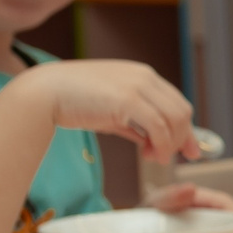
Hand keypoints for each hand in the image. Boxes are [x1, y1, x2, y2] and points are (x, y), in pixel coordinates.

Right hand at [15, 60, 197, 159]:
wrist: (43, 92)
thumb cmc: (72, 101)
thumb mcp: (111, 111)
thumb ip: (134, 123)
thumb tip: (152, 142)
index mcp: (142, 75)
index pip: (176, 102)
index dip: (185, 128)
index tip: (188, 149)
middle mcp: (144, 77)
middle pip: (181, 110)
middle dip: (182, 138)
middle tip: (167, 157)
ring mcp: (138, 86)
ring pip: (175, 119)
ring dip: (171, 143)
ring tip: (156, 157)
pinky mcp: (128, 99)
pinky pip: (159, 126)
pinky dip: (162, 144)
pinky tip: (152, 155)